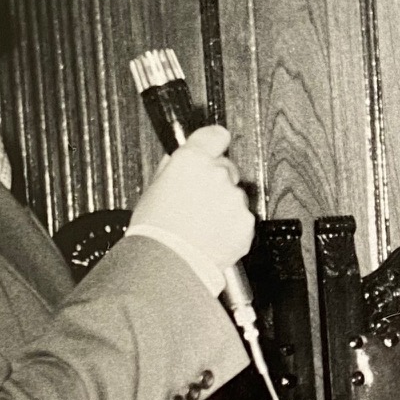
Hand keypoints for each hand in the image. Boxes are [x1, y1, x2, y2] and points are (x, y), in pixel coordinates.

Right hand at [129, 126, 254, 270]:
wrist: (170, 264)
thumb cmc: (155, 231)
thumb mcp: (153, 190)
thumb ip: (172, 169)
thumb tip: (179, 161)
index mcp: (192, 160)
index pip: (215, 135)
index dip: (214, 142)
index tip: (215, 147)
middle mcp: (217, 174)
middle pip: (225, 168)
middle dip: (216, 182)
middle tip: (198, 202)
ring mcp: (234, 198)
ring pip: (234, 196)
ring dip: (223, 207)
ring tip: (201, 225)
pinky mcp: (246, 221)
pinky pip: (241, 219)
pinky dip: (232, 227)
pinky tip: (211, 236)